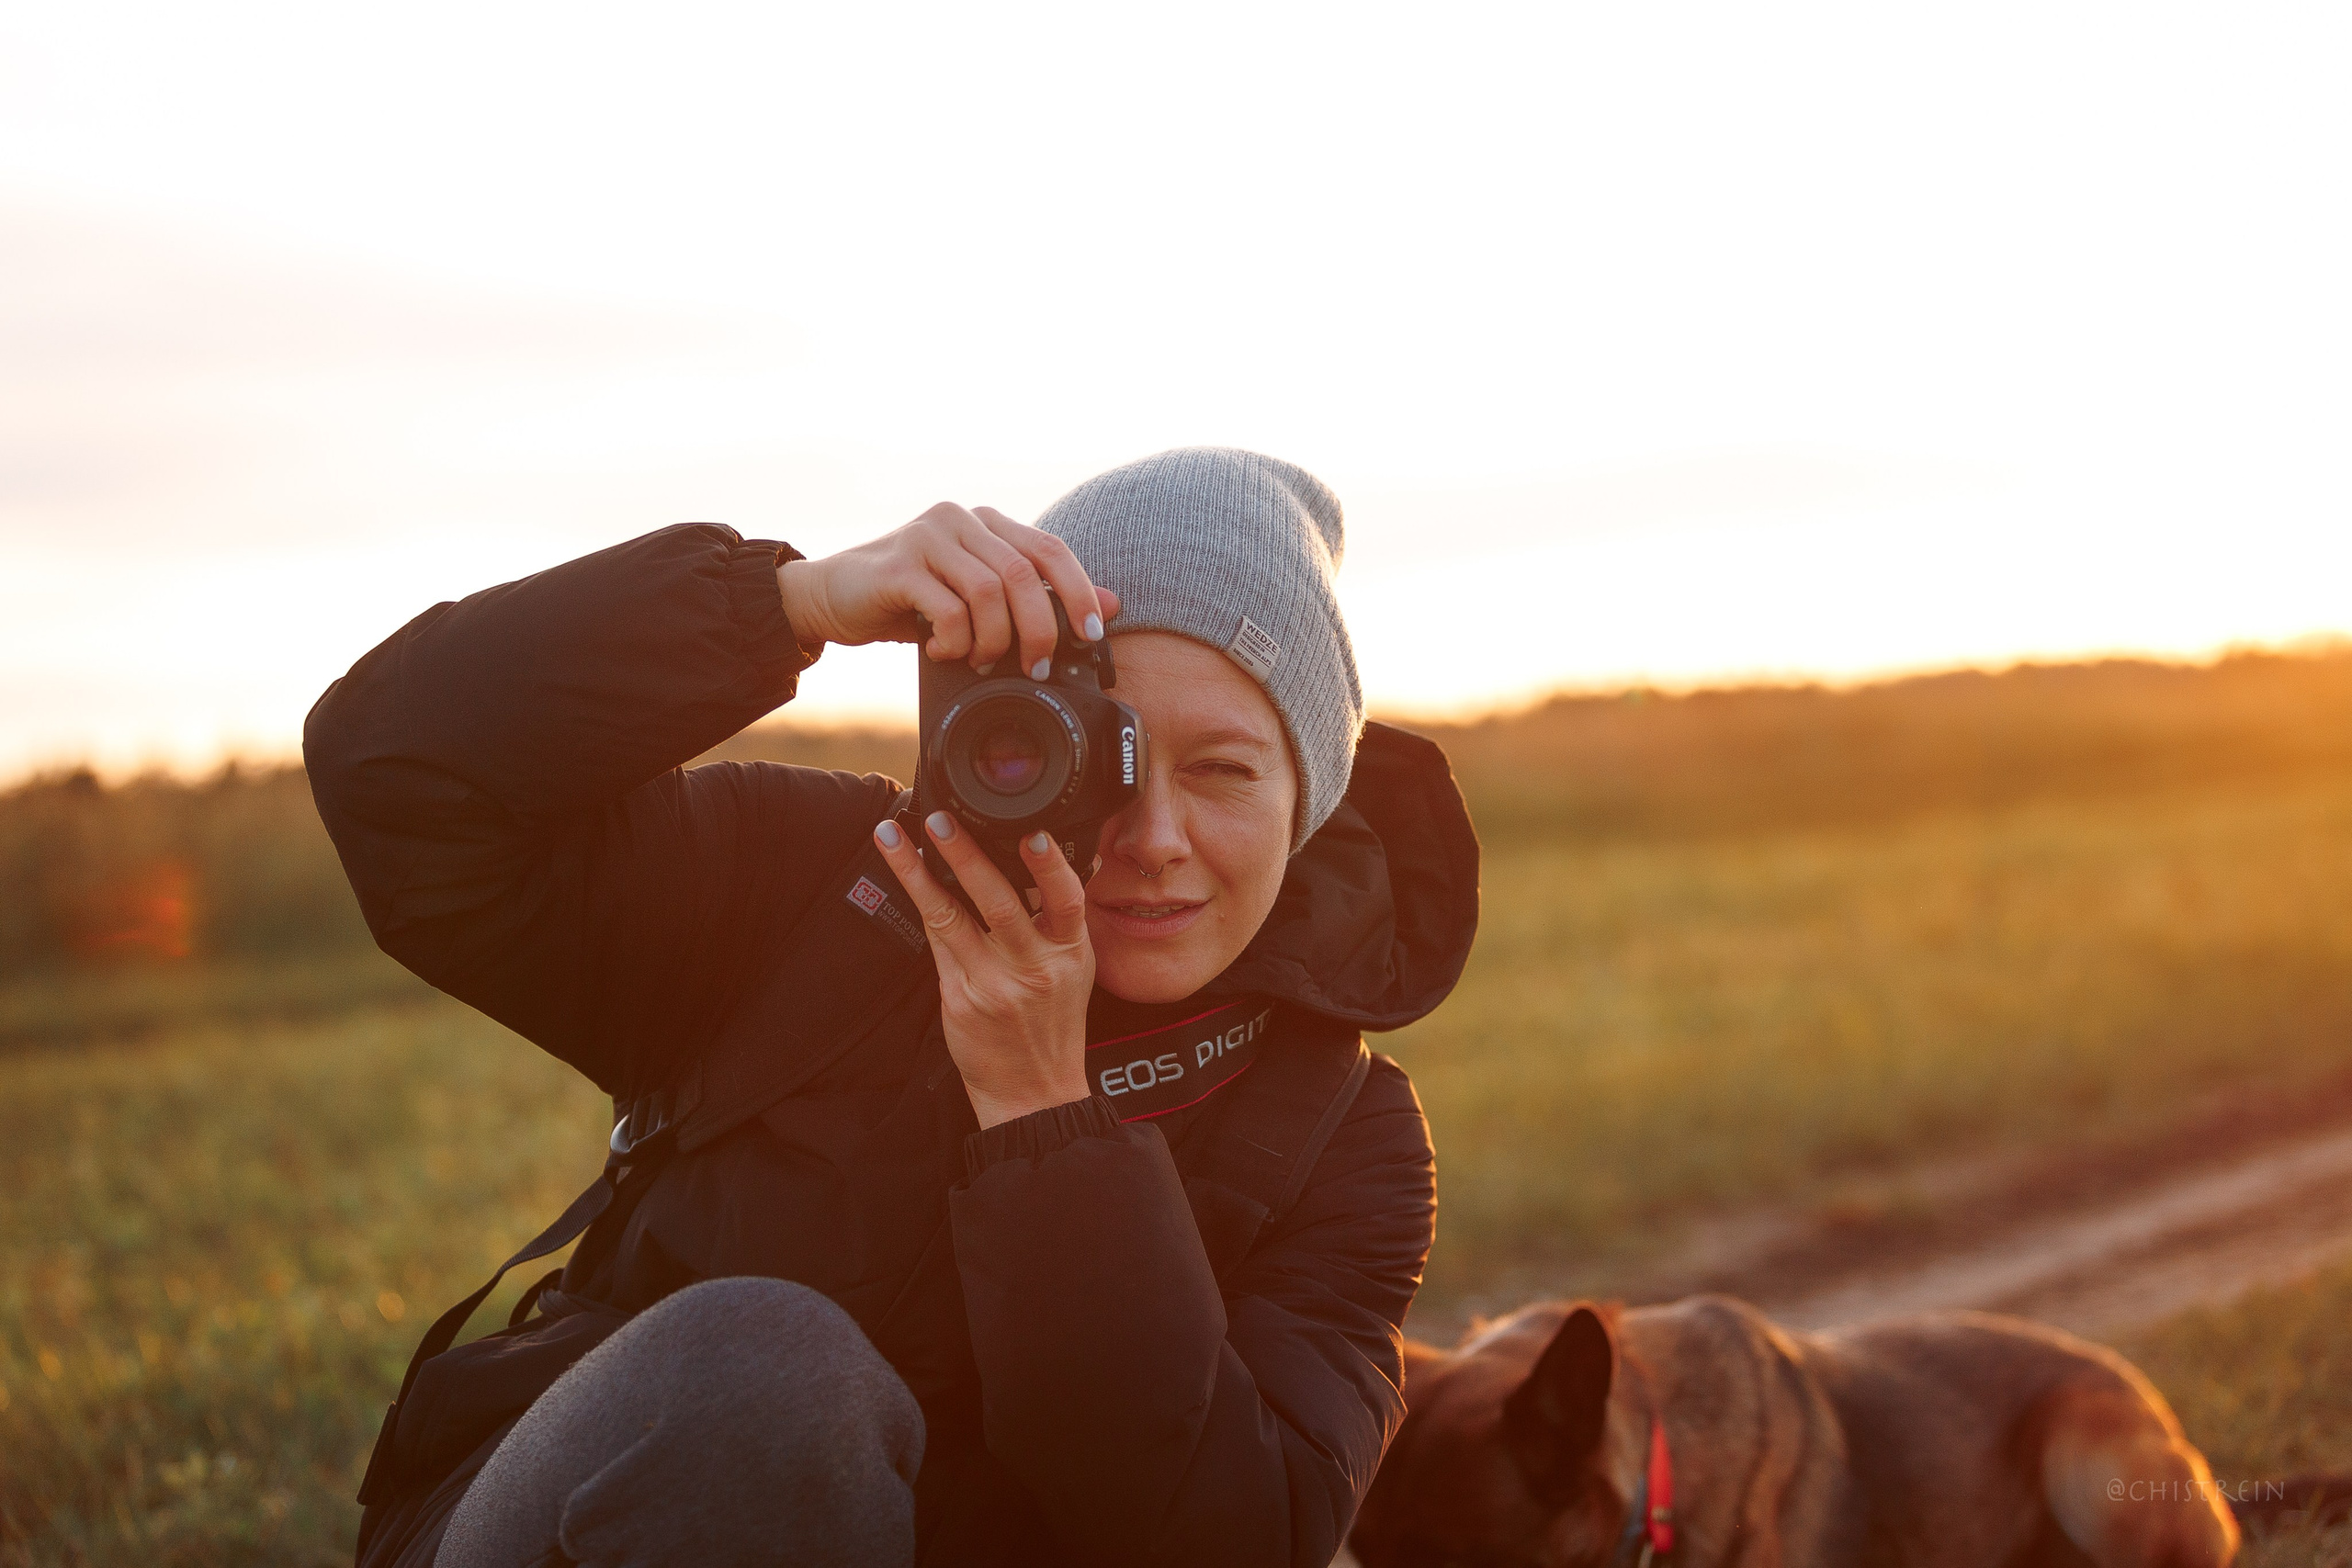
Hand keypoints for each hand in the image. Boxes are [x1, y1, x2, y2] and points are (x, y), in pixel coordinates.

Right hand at [777, 502, 1120, 676]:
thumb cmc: (910, 600)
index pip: (1050, 548)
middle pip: (1022, 574)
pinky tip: (943, 652)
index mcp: (986, 522)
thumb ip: (1035, 597)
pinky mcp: (898, 566)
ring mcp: (926, 537)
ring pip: (988, 593)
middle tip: (1036, 668)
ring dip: (993, 641)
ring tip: (980, 661)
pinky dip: (954, 642)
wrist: (833, 597)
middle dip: (1039, 630)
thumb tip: (1111, 604)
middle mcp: (960, 519)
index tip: (1090, 636)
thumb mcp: (977, 599)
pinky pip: (947, 609)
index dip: (1078, 592)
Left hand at [872, 809, 1094, 1128]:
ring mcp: (994, 985)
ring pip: (950, 917)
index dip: (1050, 866)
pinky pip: (935, 942)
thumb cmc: (1051, 1024)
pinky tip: (905, 878)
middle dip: (966, 856)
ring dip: (917, 873)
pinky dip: (920, 904)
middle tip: (939, 821)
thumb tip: (1029, 862)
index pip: (1067, 901)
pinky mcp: (960, 999)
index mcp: (1071, 954)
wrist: (1033, 1092)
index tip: (1033, 833)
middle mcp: (1035, 968)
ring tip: (894, 839)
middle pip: (998, 902)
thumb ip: (1055, 922)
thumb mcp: (1074, 971)